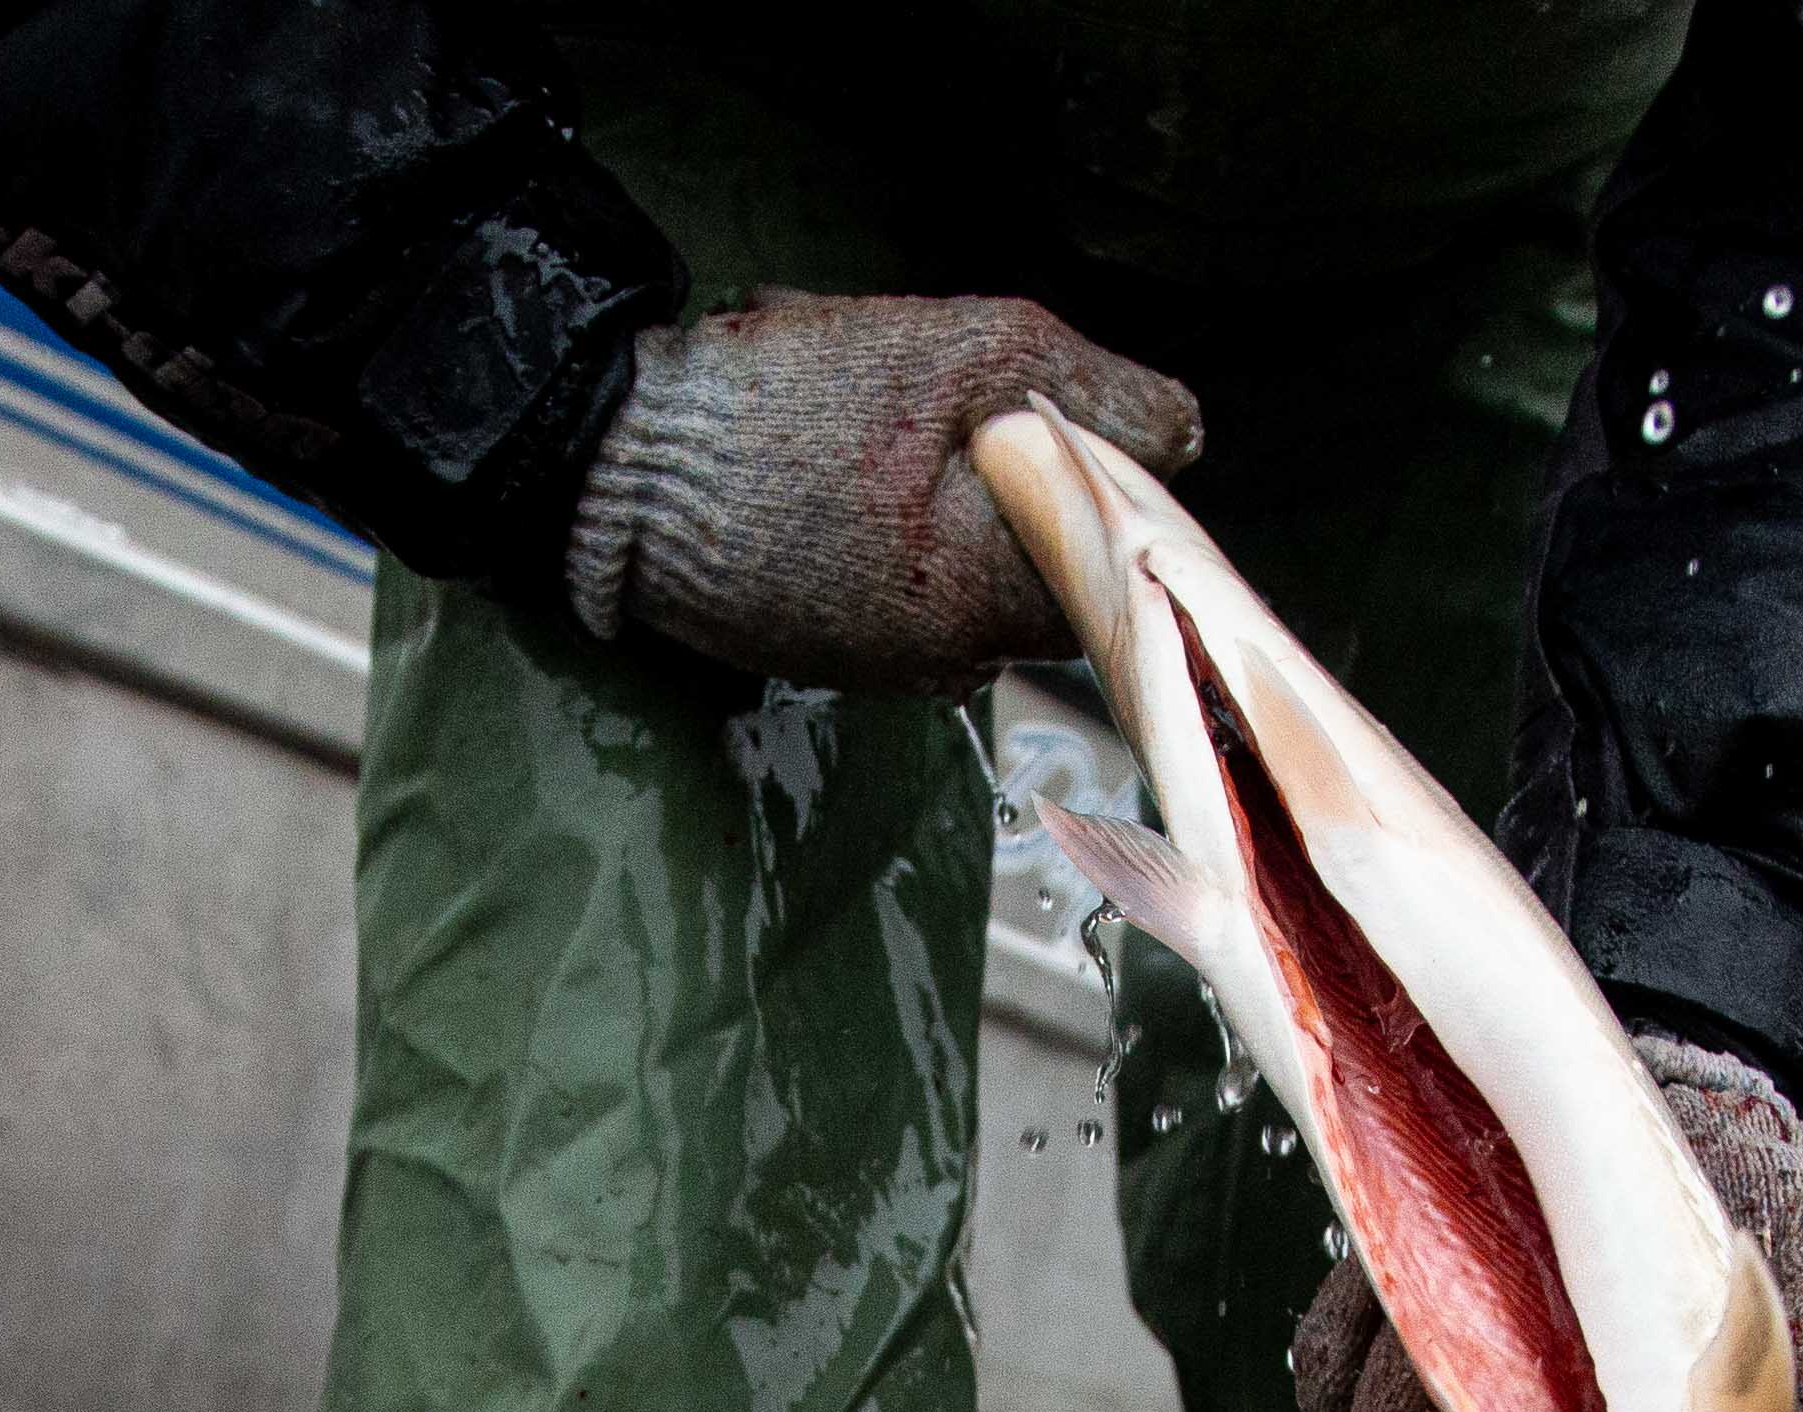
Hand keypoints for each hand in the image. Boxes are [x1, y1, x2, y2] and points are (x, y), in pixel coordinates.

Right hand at [562, 292, 1200, 698]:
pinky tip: (833, 468)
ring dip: (951, 497)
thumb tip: (1184, 437)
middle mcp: (947, 661)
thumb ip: (1097, 394)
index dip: (1111, 480)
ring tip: (868, 427)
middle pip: (1047, 566)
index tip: (1065, 421)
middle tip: (941, 405)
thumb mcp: (968, 352)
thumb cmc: (789, 403)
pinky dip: (894, 525)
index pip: (1121, 563)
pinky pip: (909, 588)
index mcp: (991, 598)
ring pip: (977, 574)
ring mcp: (886, 668)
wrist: (618, 463)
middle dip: (1020, 481)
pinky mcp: (834, 655)